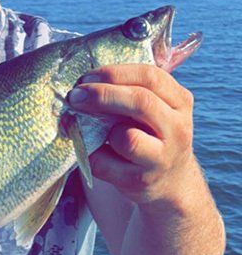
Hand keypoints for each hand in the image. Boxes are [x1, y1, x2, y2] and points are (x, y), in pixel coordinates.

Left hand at [67, 63, 196, 205]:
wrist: (170, 180)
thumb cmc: (151, 133)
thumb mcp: (154, 107)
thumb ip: (129, 90)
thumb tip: (84, 82)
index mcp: (180, 101)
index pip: (150, 76)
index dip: (114, 73)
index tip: (87, 76)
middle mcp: (177, 128)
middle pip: (141, 102)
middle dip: (102, 94)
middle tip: (75, 96)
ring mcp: (162, 157)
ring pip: (126, 138)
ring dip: (99, 130)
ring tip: (93, 129)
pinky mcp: (141, 180)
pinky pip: (104, 163)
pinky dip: (89, 153)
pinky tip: (91, 149)